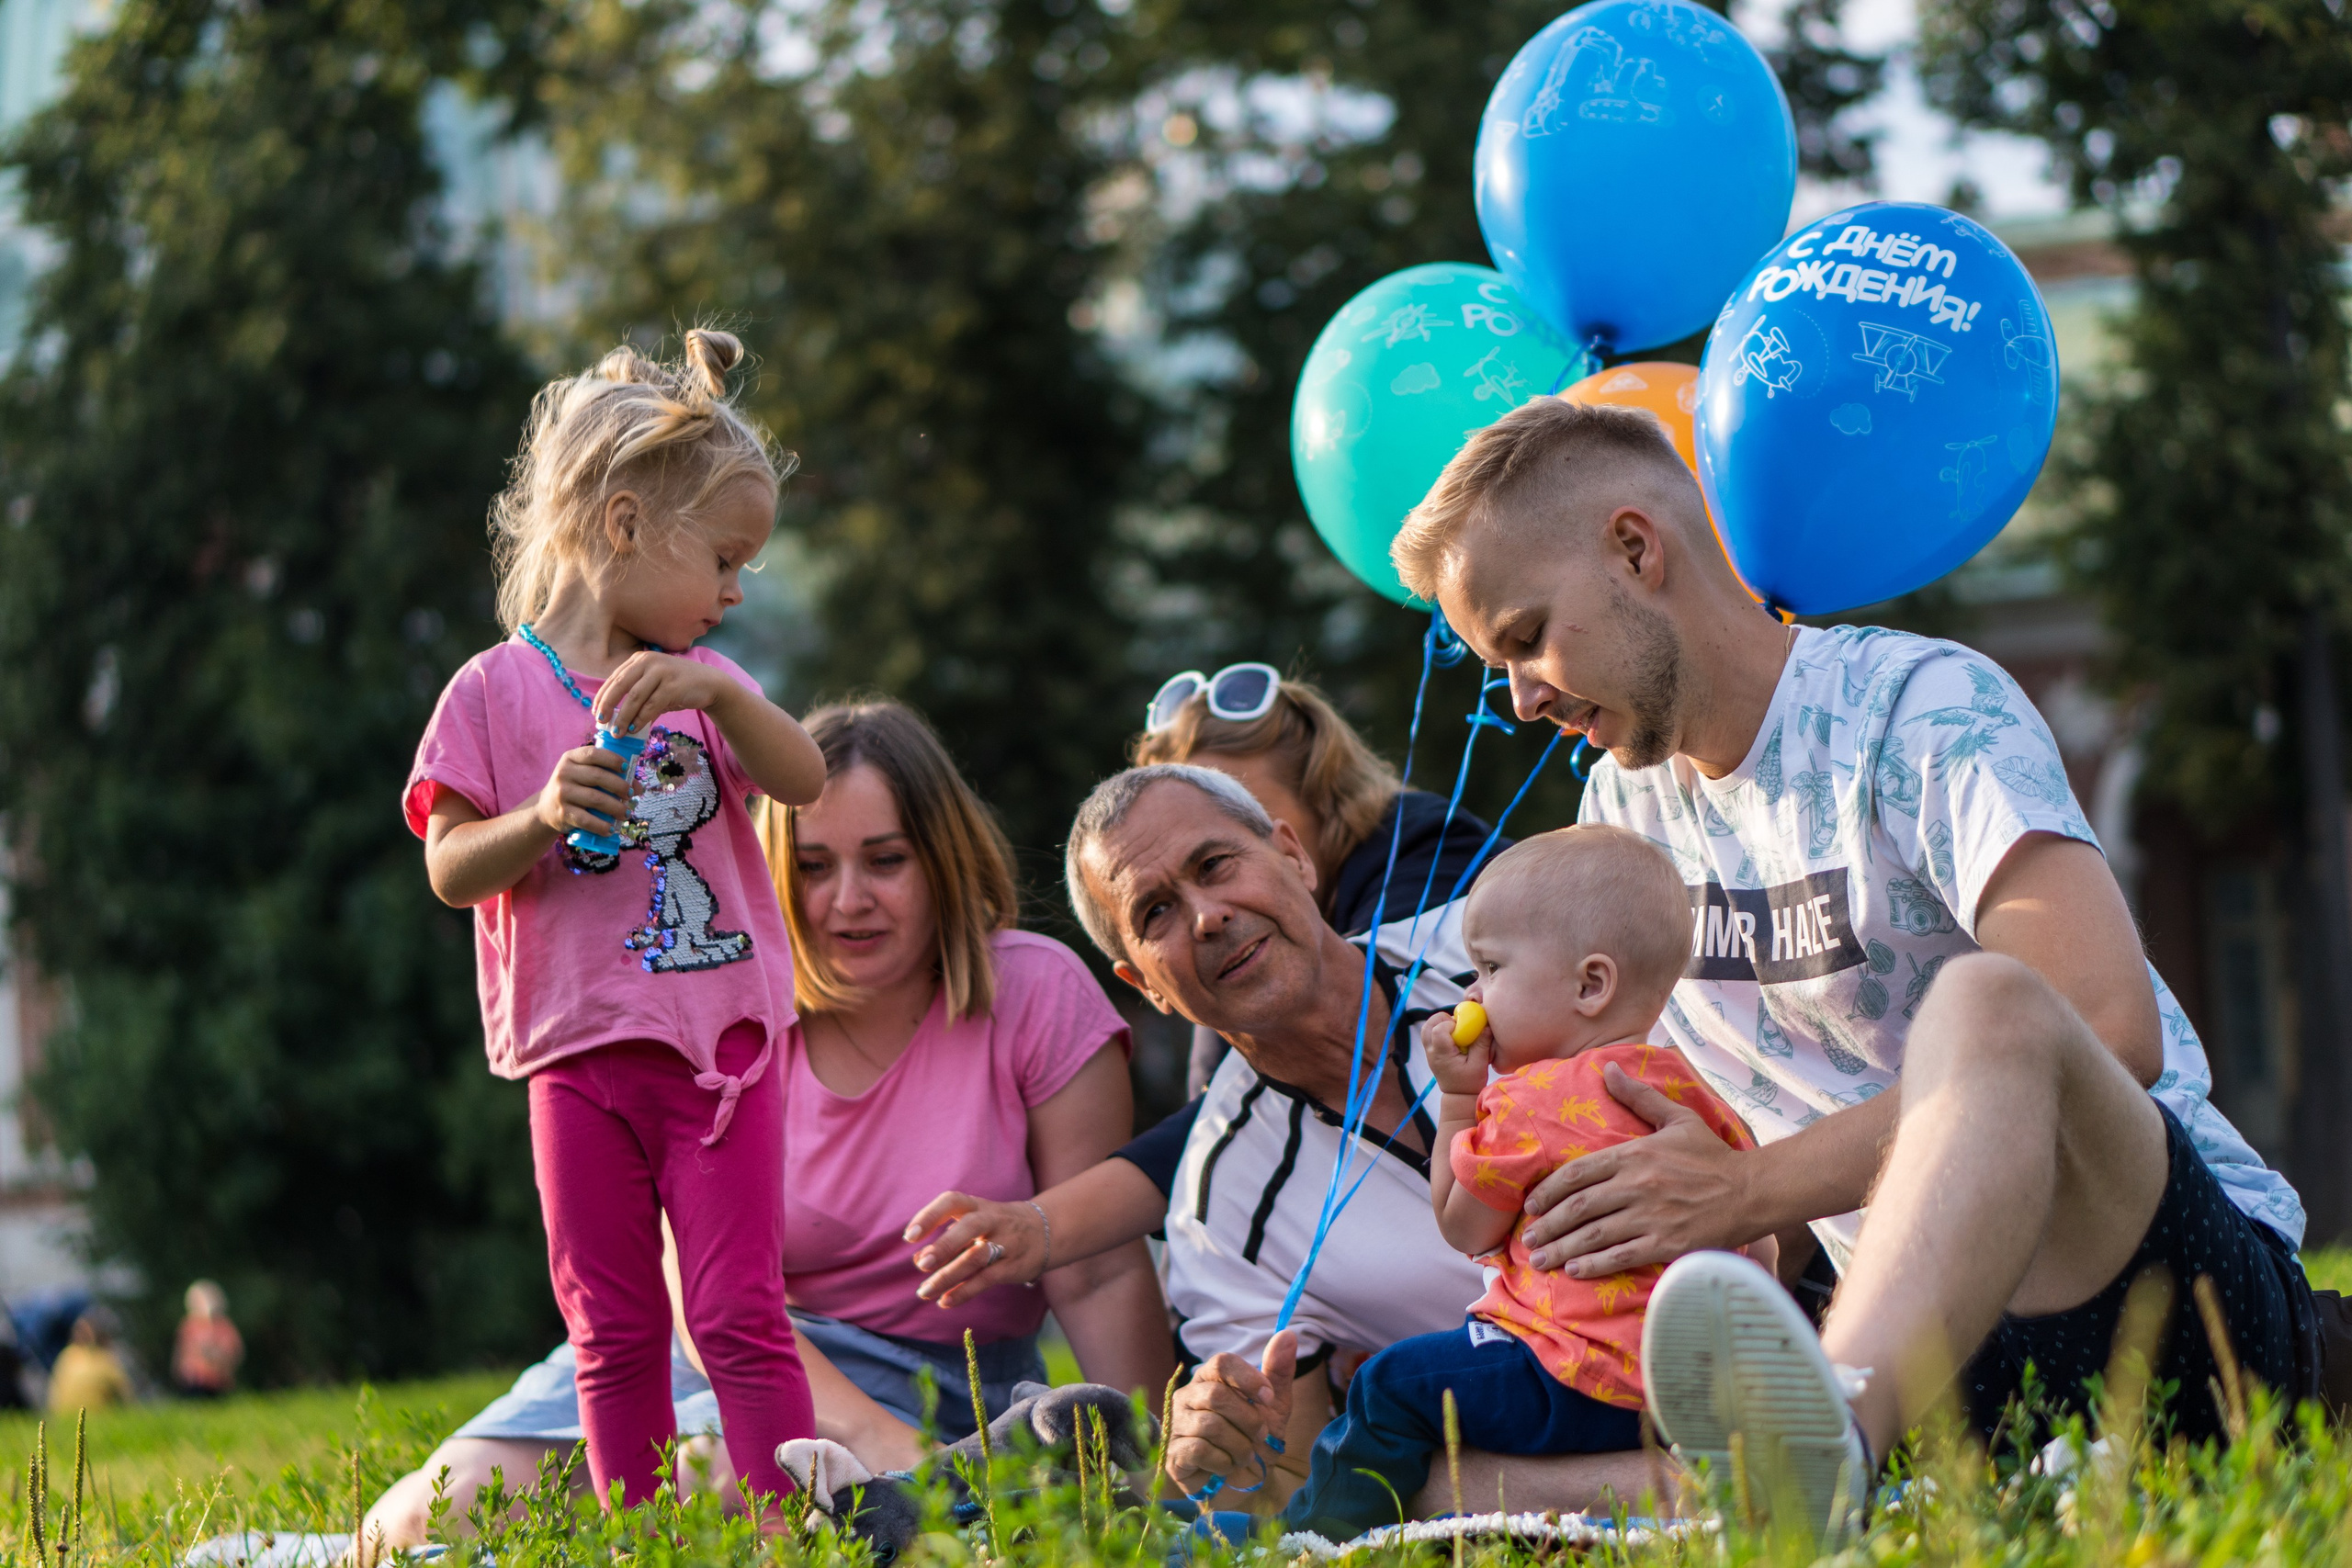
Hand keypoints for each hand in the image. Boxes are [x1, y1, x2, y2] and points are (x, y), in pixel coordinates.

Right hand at [533, 744, 631, 836]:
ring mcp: (562, 793)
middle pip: (598, 777)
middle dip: (620, 786)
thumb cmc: (575, 788)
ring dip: (616, 807)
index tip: (626, 767)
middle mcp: (564, 773)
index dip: (612, 759)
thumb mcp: (585, 775)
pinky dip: (601, 825)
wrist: (546, 809)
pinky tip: (611, 829)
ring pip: (595, 799)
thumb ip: (608, 775)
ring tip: (626, 813)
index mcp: (571, 758)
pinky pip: (586, 819)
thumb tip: (639, 787)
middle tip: (631, 795)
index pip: (593, 754)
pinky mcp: (562, 813)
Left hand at [595, 651, 736, 735]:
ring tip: (617, 732)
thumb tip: (614, 716)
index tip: (595, 712)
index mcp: (639, 659)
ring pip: (635, 697)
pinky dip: (641, 719)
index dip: (602, 696)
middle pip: (620, 685)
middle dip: (608, 705)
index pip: (614, 678)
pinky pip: (652, 705)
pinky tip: (635, 729)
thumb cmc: (678, 687)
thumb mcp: (653, 685)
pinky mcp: (673, 686)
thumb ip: (635, 695)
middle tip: (600, 722)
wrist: (710, 684)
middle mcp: (649, 661)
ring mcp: (661, 672)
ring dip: (623, 717)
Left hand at [905, 1191, 1043, 1306]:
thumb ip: (946, 1241)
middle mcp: (992, 1220)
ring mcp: (1005, 1243)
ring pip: (977, 1257)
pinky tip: (945, 1301)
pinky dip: (964, 1291)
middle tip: (922, 1264)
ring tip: (924, 1292)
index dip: (930, 1216)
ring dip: (949, 1276)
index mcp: (977, 1206)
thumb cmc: (997, 1227)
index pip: (952, 1201)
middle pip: (969, 1227)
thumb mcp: (973, 1225)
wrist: (1047, 1229)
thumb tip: (918, 1261)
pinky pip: (987, 1279)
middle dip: (945, 1245)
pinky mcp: (1013, 1266)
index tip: (909, 1236)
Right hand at [1164, 1331, 1294, 1496]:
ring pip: (1210, 1426)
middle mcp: (1187, 1397)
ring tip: (1245, 1454)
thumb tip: (1288, 1334)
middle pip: (1217, 1396)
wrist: (1247, 1483)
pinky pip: (1199, 1450)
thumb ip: (1278, 1371)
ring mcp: (1177, 1425)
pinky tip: (1227, 1466)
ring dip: (1240, 1446)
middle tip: (1259, 1435)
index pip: (1222, 1362)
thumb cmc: (1256, 1438)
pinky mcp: (1174, 1454)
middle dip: (1248, 1420)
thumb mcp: (1274, 1406)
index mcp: (1210, 1379)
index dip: (1249, 1379)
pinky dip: (1224, 1462)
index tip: (1268, 1399)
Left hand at [1423, 1012, 1490, 1096]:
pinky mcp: (1431, 1053)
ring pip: (1426, 1029)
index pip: (1438, 1030)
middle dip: (1442, 1019)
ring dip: (1440, 1024)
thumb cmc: (1470, 1083)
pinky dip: (1440, 1030)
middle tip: (1457, 1025)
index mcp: (1442, 1054)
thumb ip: (1482, 1044)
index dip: (1451, 1023)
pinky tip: (1453, 1037)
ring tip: (1455, 1030)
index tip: (1463, 1028)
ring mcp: (1429, 1053)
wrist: (1459, 1097)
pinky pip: (1430, 1035)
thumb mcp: (1480, 1065)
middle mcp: (1432, 1052)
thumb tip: (1487, 1026)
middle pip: (1427, 1026)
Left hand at [1517, 1062, 1751, 1276]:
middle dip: (1549, 1224)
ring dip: (1562, 1248)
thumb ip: (1638, 1096)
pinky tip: (1574, 1270)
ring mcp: (1652, 1216)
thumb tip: (1608, 1067)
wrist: (1752, 1191)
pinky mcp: (1667, 1243)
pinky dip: (1594, 1265)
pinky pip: (1622, 1256)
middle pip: (1580, 1207)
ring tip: (1540, 1259)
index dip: (1548, 1192)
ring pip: (1595, 1234)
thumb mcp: (1676, 1118)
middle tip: (1528, 1238)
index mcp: (1634, 1154)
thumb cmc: (1712, 1155)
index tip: (1530, 1206)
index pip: (1578, 1174)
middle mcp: (1637, 1185)